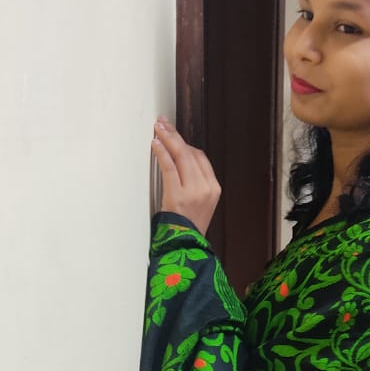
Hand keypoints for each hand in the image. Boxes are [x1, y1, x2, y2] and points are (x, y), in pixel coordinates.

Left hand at [150, 118, 221, 236]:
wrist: (185, 247)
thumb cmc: (187, 226)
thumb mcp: (200, 203)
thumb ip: (194, 182)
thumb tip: (179, 158)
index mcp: (214, 188)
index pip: (201, 158)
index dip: (185, 144)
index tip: (173, 136)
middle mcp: (206, 188)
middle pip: (191, 153)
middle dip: (175, 136)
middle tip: (163, 124)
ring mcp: (194, 191)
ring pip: (181, 156)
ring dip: (168, 139)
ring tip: (158, 128)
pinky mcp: (178, 195)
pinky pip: (169, 167)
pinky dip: (162, 153)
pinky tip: (155, 144)